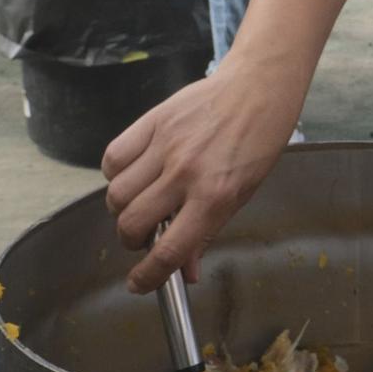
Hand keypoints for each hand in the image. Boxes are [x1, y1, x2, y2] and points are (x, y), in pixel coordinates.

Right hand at [101, 65, 305, 293]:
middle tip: (145, 235)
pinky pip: (114, 157)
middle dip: (132, 240)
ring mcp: (166, 145)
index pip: (169, 251)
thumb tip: (185, 272)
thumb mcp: (242, 194)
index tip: (138, 284)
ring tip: (140, 202)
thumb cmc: (258, 142)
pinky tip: (134, 173)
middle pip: (131, 224)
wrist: (258, 88)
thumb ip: (207, 232)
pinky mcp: (153, 121)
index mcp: (215, 197)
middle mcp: (186, 173)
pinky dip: (116, 173)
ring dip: (122, 208)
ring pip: (116, 194)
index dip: (148, 277)